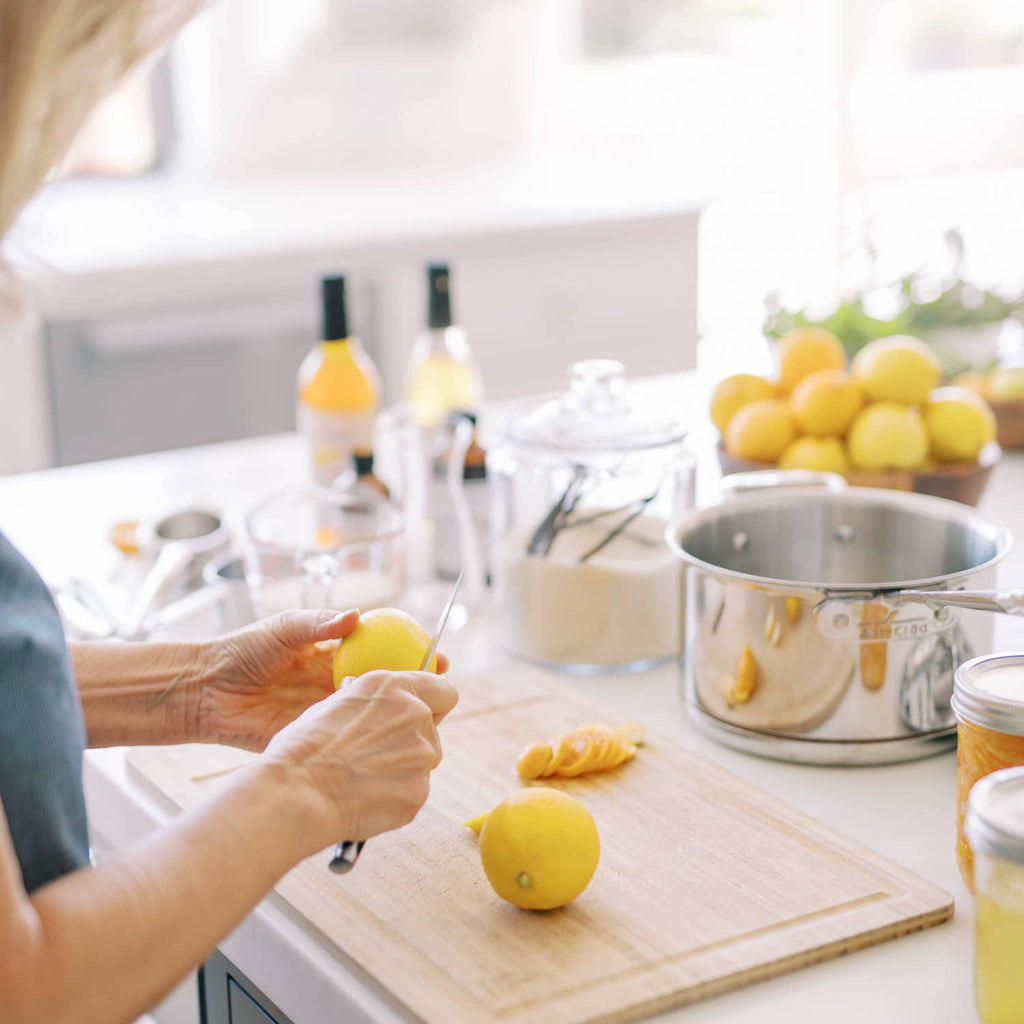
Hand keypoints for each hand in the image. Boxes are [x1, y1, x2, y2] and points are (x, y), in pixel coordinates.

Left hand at [199, 609, 448, 751]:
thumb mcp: (284, 628)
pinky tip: (386, 740)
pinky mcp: (313, 736)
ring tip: (423, 716)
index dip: (412, 654)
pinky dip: (366, 739)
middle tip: (443, 692)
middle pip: (387, 687)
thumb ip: (319, 624)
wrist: (206, 690)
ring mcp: (327, 711)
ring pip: (372, 715)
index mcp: (333, 654)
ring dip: (397, 716)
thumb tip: (356, 616)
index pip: (383, 652)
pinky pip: (345, 738)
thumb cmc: (242, 651)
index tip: (439, 656)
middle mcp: (336, 683)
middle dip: (417, 690)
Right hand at [261, 670, 458, 848]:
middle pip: (432, 730)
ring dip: (403, 769)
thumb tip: (374, 704)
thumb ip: (370, 702)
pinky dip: (394, 797)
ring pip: (423, 763)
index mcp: (394, 687)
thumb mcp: (336, 703)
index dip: (435, 703)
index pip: (444, 690)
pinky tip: (363, 798)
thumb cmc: (304, 746)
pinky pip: (412, 792)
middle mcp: (416, 715)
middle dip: (412, 741)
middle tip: (376, 755)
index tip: (424, 713)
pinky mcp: (418, 792)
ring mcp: (422, 755)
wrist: (297, 792)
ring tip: (362, 778)